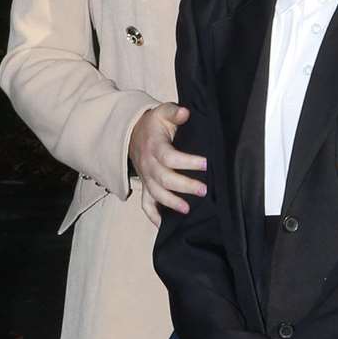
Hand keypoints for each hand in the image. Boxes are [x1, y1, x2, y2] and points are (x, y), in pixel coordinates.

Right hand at [128, 103, 207, 224]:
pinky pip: (146, 204)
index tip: (205, 163)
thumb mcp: (162, 112)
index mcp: (154, 147)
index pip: (169, 157)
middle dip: (184, 186)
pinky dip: (153, 217)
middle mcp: (148, 165)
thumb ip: (174, 111)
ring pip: (156, 194)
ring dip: (170, 203)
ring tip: (188, 209)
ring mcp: (146, 178)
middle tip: (203, 190)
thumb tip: (185, 112)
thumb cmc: (153, 124)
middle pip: (164, 179)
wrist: (132, 133)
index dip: (187, 162)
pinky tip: (165, 227)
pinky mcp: (146, 186)